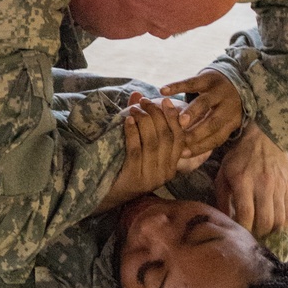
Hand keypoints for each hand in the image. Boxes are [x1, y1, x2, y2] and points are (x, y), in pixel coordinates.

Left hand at [98, 93, 184, 210]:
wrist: (107, 193)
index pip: (180, 139)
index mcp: (171, 165)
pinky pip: (136, 150)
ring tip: (134, 109)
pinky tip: (127, 121)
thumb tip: (137, 94)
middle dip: (156, 115)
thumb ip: (141, 121)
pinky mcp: (135, 178)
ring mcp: (151, 177)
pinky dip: (132, 133)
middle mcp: (165, 172)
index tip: (166, 101)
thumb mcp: (138, 144)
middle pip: (166, 138)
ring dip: (144, 121)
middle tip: (144, 102)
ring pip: (153, 142)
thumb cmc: (124, 165)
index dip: (174, 118)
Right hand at [161, 69, 242, 156]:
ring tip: (179, 121)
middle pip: (213, 122)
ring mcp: (218, 90)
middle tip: (179, 139)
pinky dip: (177, 86)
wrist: (234, 78)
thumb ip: (206, 134)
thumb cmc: (220, 108)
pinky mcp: (207, 77)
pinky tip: (163, 91)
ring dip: (192, 112)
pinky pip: (191, 82)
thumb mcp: (221, 121)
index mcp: (232, 121)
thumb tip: (183, 155)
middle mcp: (228, 106)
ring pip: (205, 102)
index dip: (200, 147)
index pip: (216, 138)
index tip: (182, 153)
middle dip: (197, 132)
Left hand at [214, 122, 287, 236]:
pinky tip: (275, 222)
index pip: (246, 215)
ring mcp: (279, 187)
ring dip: (271, 230)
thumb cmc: (240, 156)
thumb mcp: (224, 173)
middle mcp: (263, 186)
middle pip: (265, 221)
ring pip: (280, 220)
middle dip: (257, 232)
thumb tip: (224, 218)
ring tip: (262, 228)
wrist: (265, 137)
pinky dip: (283, 223)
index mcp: (243, 182)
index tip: (238, 231)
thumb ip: (222, 196)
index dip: (243, 229)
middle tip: (251, 232)